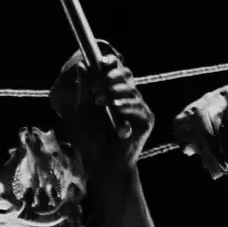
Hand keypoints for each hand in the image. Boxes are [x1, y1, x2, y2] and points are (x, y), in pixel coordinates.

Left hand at [52, 41, 151, 168]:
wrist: (102, 165)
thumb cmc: (90, 141)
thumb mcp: (81, 113)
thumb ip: (83, 90)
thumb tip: (81, 66)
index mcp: (113, 92)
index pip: (116, 70)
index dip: (111, 63)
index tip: (101, 61)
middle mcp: (128, 98)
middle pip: (126, 75)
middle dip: (111, 77)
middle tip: (96, 87)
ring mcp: (138, 108)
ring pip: (131, 89)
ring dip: (114, 92)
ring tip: (100, 100)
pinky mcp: (146, 120)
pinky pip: (138, 106)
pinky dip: (126, 105)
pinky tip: (115, 107)